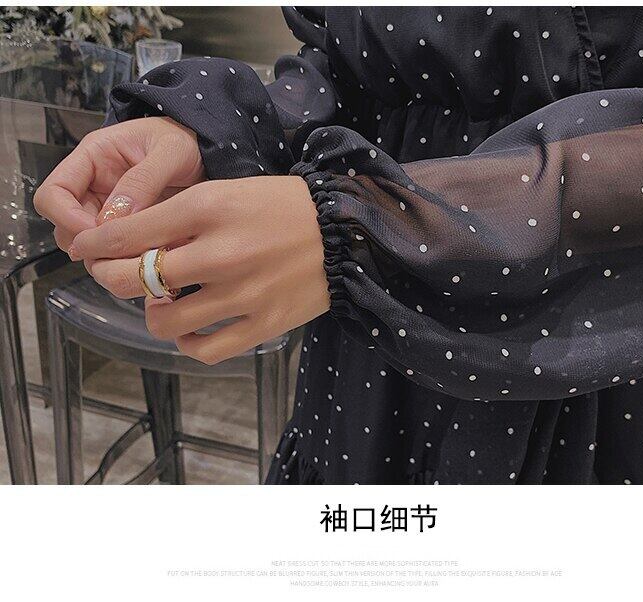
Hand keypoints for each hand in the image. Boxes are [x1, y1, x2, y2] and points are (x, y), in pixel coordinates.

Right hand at [33, 117, 203, 258]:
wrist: (209, 151)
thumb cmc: (187, 140)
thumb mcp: (171, 151)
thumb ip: (143, 180)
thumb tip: (114, 215)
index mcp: (93, 157)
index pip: (53, 193)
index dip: (66, 218)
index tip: (94, 234)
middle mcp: (95, 183)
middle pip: (64, 224)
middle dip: (87, 242)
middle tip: (118, 252)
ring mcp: (110, 206)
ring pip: (89, 242)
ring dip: (106, 254)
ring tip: (137, 255)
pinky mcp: (129, 224)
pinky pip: (117, 248)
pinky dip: (127, 257)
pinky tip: (149, 256)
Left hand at [70, 176, 329, 364]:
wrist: (344, 232)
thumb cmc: (284, 207)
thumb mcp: (229, 191)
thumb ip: (182, 216)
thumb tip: (136, 244)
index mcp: (208, 208)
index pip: (126, 233)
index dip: (93, 245)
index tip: (85, 250)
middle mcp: (219, 253)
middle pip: (133, 279)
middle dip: (110, 278)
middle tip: (113, 276)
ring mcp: (241, 293)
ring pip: (164, 322)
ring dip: (152, 314)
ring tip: (162, 304)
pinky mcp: (263, 323)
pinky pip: (205, 349)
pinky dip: (188, 343)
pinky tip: (191, 329)